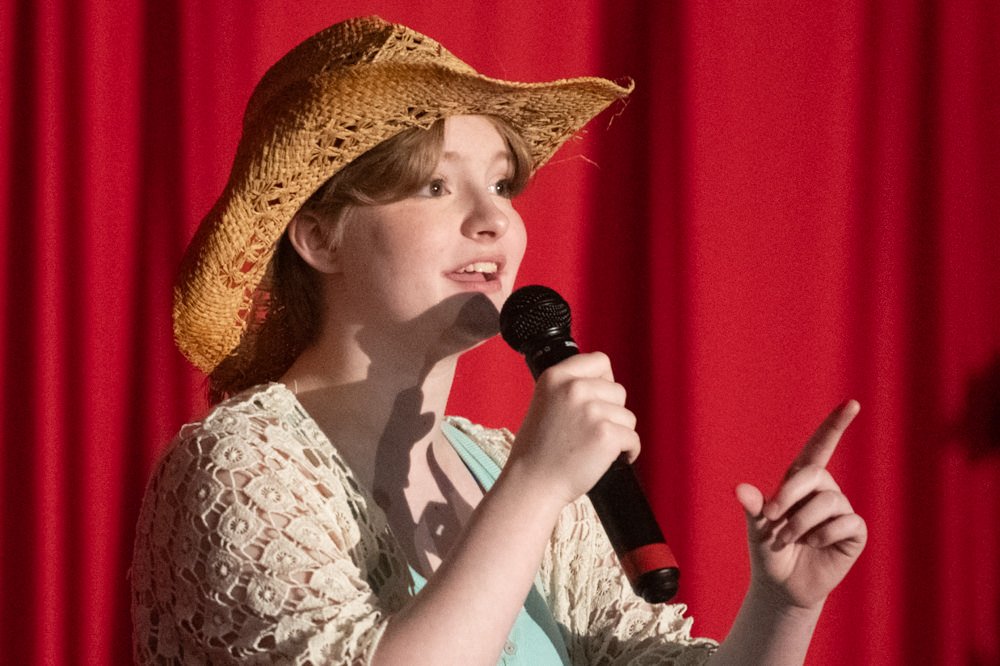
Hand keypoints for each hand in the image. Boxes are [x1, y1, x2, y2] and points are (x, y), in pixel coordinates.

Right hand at [507, 352, 639, 507]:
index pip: (599, 361)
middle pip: (618, 390)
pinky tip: (610, 460)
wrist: (532, 483)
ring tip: (594, 448)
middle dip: (611, 412)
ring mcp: (591, 410)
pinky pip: (633, 439)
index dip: (604, 381)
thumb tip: (605, 385)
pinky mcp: (606, 434)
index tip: (600, 398)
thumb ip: (570, 389)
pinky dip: (628, 452)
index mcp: (555, 376)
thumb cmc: (538, 450)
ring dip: (618, 433)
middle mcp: (573, 388)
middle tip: (590, 432)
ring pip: (627, 416)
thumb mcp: (545, 403)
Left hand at [735, 400, 867, 610]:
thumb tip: (740, 489)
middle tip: (772, 521)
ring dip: (802, 523)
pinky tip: (816, 545)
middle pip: (815, 475)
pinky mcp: (854, 532)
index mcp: (800, 481)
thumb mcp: (755, 527)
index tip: (852, 403)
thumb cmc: (768, 549)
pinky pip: (847, 522)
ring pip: (829, 501)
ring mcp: (841, 510)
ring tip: (789, 539)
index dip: (835, 425)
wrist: (782, 584)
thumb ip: (752, 507)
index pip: (820, 446)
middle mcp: (824, 490)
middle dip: (789, 496)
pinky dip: (824, 535)